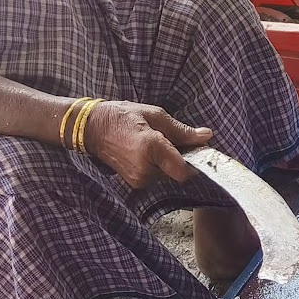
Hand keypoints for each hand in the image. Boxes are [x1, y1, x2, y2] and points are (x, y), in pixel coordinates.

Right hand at [85, 102, 213, 188]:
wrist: (93, 129)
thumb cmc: (122, 117)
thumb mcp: (155, 115)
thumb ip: (182, 130)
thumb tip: (206, 136)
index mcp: (151, 149)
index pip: (184, 171)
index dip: (195, 162)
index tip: (197, 149)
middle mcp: (145, 169)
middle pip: (178, 172)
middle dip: (181, 158)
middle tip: (171, 140)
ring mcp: (139, 179)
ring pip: (168, 175)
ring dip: (169, 162)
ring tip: (155, 144)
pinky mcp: (135, 183)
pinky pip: (157, 176)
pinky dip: (159, 166)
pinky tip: (148, 152)